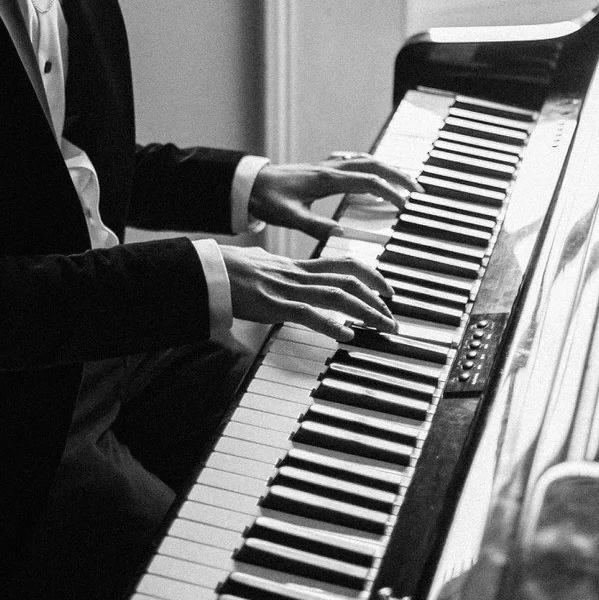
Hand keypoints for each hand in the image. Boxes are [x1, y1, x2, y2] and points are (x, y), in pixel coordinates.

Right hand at [218, 244, 397, 341]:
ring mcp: (286, 289)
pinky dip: (330, 324)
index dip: (369, 274)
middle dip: (376, 298)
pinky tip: (347, 335)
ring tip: (383, 327)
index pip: (342, 264)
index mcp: (296, 267)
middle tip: (393, 317)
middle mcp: (297, 274)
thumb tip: (283, 290)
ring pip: (336, 295)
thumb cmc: (228, 272)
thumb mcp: (260, 270)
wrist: (205, 269)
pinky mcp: (273, 304)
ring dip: (365, 312)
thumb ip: (276, 279)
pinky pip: (307, 313)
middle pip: (348, 279)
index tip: (386, 289)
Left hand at [247, 153, 418, 242]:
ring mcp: (327, 166)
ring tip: (405, 183)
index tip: (405, 205)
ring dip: (388, 169)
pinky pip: (353, 161)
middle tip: (419, 190)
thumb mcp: (289, 217)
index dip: (389, 191)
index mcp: (326, 180)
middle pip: (374, 164)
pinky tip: (374, 174)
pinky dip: (370, 166)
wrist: (248, 184)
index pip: (367, 181)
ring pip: (365, 160)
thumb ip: (315, 226)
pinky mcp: (322, 169)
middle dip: (399, 175)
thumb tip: (342, 233)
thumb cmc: (266, 200)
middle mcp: (330, 168)